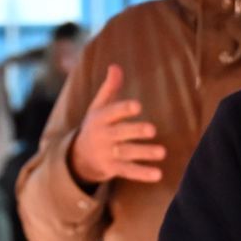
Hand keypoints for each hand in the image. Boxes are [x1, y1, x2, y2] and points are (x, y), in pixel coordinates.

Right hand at [68, 63, 165, 183]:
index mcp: (101, 118)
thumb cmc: (96, 125)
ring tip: (162, 152)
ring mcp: (107, 153)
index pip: (112, 112)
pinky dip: (142, 174)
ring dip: (144, 153)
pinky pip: (128, 172)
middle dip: (135, 131)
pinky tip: (158, 174)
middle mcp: (103, 136)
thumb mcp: (98, 106)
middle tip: (152, 129)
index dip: (124, 109)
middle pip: (120, 133)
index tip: (138, 106)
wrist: (79, 157)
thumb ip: (110, 88)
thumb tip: (115, 66)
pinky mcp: (112, 169)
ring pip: (127, 153)